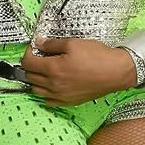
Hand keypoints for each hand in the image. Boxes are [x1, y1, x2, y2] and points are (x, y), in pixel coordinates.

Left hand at [20, 36, 136, 105]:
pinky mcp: (69, 101)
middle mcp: (54, 85)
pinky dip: (46, 93)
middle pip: (30, 77)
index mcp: (53, 69)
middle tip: (39, 57)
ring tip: (44, 71)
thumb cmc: (97, 56)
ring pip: (37, 90)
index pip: (28, 63)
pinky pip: (49, 101)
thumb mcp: (73, 43)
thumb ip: (52, 44)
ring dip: (36, 80)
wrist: (116, 72)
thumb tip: (38, 43)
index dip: (28, 53)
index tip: (34, 48)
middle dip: (31, 65)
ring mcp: (61, 95)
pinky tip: (52, 85)